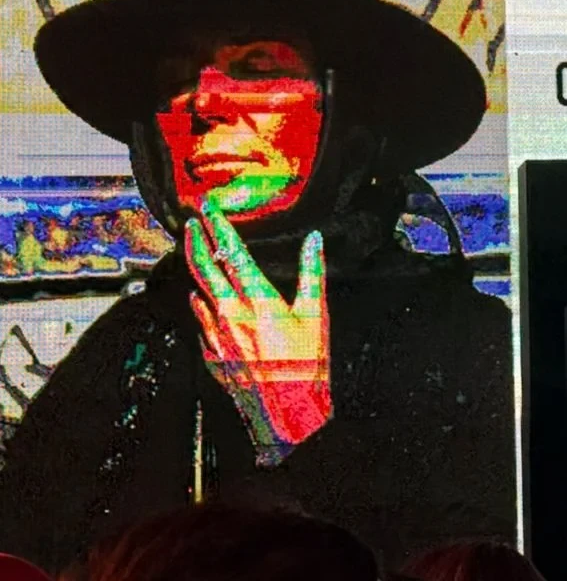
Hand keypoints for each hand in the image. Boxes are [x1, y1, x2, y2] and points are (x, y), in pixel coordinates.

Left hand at [185, 201, 331, 464]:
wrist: (288, 416)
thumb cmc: (307, 368)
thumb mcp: (317, 315)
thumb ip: (312, 273)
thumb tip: (315, 242)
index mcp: (258, 300)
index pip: (232, 253)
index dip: (219, 226)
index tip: (209, 208)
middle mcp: (230, 315)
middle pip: (203, 269)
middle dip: (195, 241)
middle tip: (191, 223)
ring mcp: (217, 337)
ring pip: (198, 294)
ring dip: (197, 272)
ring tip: (196, 255)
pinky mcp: (213, 356)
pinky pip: (201, 324)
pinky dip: (201, 307)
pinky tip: (202, 302)